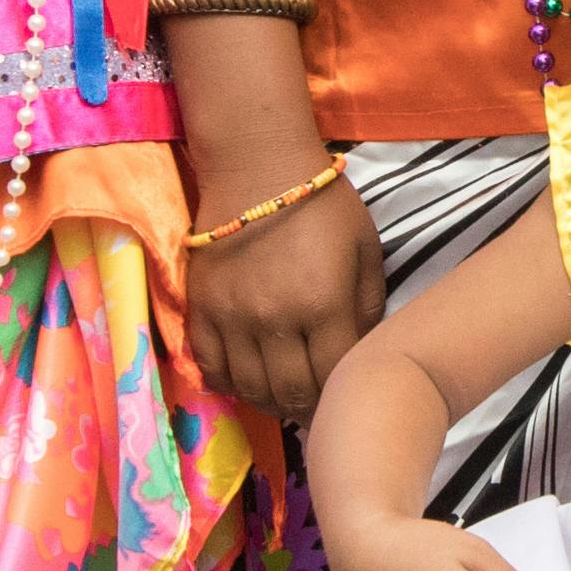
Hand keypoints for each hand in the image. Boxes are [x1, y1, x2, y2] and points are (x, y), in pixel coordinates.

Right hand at [185, 167, 381, 425]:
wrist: (257, 163)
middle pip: (291, 392)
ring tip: (284, 397)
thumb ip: (369, 306)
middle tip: (316, 406)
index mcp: (324, 305)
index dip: (342, 396)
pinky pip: (210, 366)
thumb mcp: (366, 249)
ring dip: (270, 401)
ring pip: (249, 387)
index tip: (346, 397)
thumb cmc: (322, 204)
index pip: (334, 377)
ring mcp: (232, 317)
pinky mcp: (200, 308)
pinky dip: (229, 383)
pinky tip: (246, 379)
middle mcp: (275, 320)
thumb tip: (360, 351)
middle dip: (309, 407)